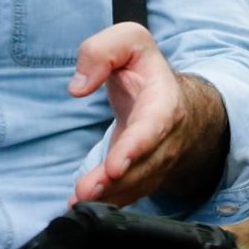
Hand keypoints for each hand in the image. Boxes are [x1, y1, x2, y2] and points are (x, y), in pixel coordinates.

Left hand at [67, 22, 229, 207]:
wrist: (170, 98)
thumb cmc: (144, 69)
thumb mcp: (129, 41)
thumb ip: (101, 52)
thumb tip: (78, 87)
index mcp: (164, 102)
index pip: (153, 128)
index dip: (135, 148)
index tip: (115, 166)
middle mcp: (165, 137)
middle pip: (142, 165)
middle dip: (116, 182)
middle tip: (86, 193)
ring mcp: (156, 160)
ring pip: (135, 184)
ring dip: (108, 196)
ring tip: (79, 203)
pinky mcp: (142, 174)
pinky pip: (128, 192)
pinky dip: (108, 202)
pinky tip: (82, 206)